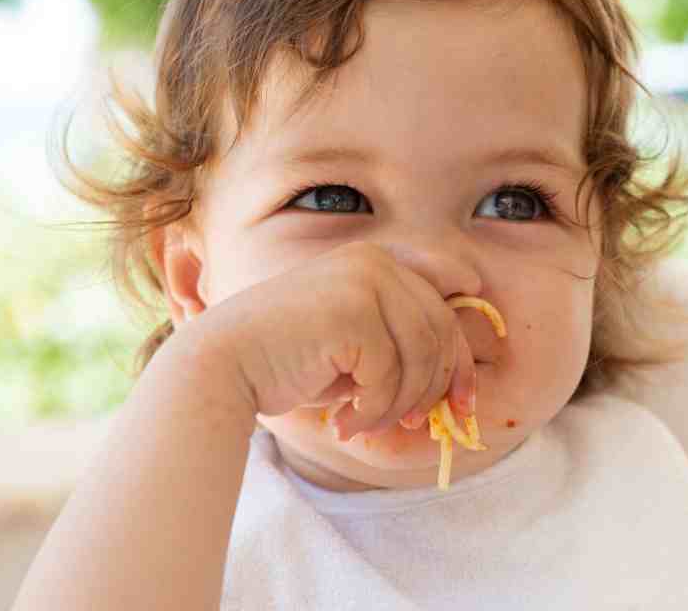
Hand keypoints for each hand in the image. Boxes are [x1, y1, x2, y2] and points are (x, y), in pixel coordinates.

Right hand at [190, 241, 476, 439]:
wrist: (222, 366)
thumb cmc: (288, 362)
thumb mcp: (356, 347)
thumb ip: (401, 345)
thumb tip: (460, 381)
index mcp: (378, 261)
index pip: (444, 304)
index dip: (462, 357)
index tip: (465, 402)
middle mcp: (376, 261)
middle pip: (441, 332)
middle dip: (434, 389)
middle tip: (413, 426)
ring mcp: (366, 280)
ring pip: (421, 356)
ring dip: (399, 404)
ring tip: (366, 424)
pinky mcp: (354, 310)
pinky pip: (390, 374)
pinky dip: (374, 409)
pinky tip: (344, 422)